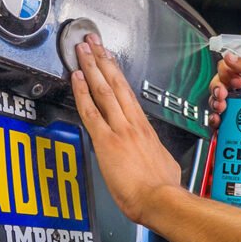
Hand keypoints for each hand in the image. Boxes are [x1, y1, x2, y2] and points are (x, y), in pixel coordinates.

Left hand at [71, 34, 182, 224]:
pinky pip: (91, 112)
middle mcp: (133, 123)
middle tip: (93, 42)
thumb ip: (154, 154)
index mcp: (145, 128)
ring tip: (82, 51)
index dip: (116, 73)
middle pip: (115, 84)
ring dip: (92, 68)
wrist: (160, 199)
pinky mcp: (107, 141)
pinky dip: (83, 93)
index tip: (108, 58)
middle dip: (102, 61)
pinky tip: (76, 79)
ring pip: (104, 91)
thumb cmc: (164, 187)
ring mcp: (120, 130)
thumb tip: (152, 156)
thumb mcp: (164, 163)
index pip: (127, 94)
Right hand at [209, 53, 240, 149]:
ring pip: (218, 102)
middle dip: (216, 88)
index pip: (231, 67)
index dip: (227, 72)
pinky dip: (216, 121)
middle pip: (220, 84)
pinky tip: (218, 123)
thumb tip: (230, 57)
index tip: (236, 81)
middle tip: (223, 96)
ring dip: (214, 104)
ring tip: (221, 109)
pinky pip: (222, 121)